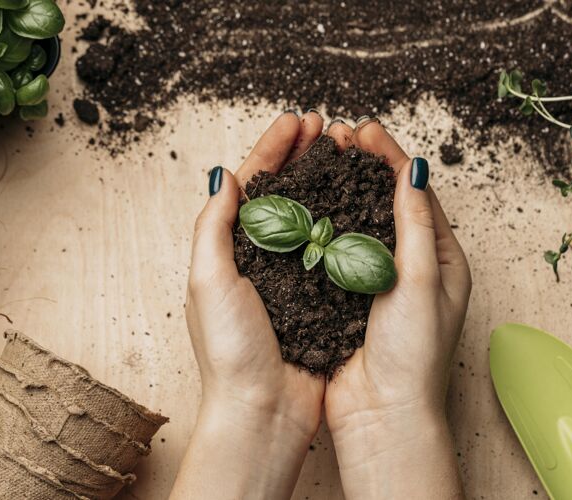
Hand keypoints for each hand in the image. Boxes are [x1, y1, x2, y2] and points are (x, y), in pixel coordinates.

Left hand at [171, 111, 326, 499]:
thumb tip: (223, 176)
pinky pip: (337, 250)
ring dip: (329, 182)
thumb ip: (213, 228)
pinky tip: (363, 202)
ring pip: (315, 215)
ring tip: (347, 153)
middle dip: (304, 156)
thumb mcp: (208, 282)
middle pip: (286, 193)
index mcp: (231, 252)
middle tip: (327, 128)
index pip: (253, 185)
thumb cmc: (230, 353)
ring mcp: (295, 277)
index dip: (274, 148)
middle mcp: (263, 259)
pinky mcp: (322, 297)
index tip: (298, 121)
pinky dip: (348, 221)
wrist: (264, 412)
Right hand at [324, 119, 471, 498]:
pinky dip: (324, 221)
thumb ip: (416, 225)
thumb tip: (415, 169)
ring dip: (342, 188)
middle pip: (386, 201)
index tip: (365, 132)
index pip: (416, 193)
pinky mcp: (349, 294)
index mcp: (441, 259)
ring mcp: (378, 278)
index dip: (390, 158)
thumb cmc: (413, 355)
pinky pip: (337, 248)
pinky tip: (307, 202)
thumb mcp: (422, 281)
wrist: (383, 413)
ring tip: (323, 157)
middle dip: (364, 166)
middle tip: (340, 135)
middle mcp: (411, 264)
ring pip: (359, 220)